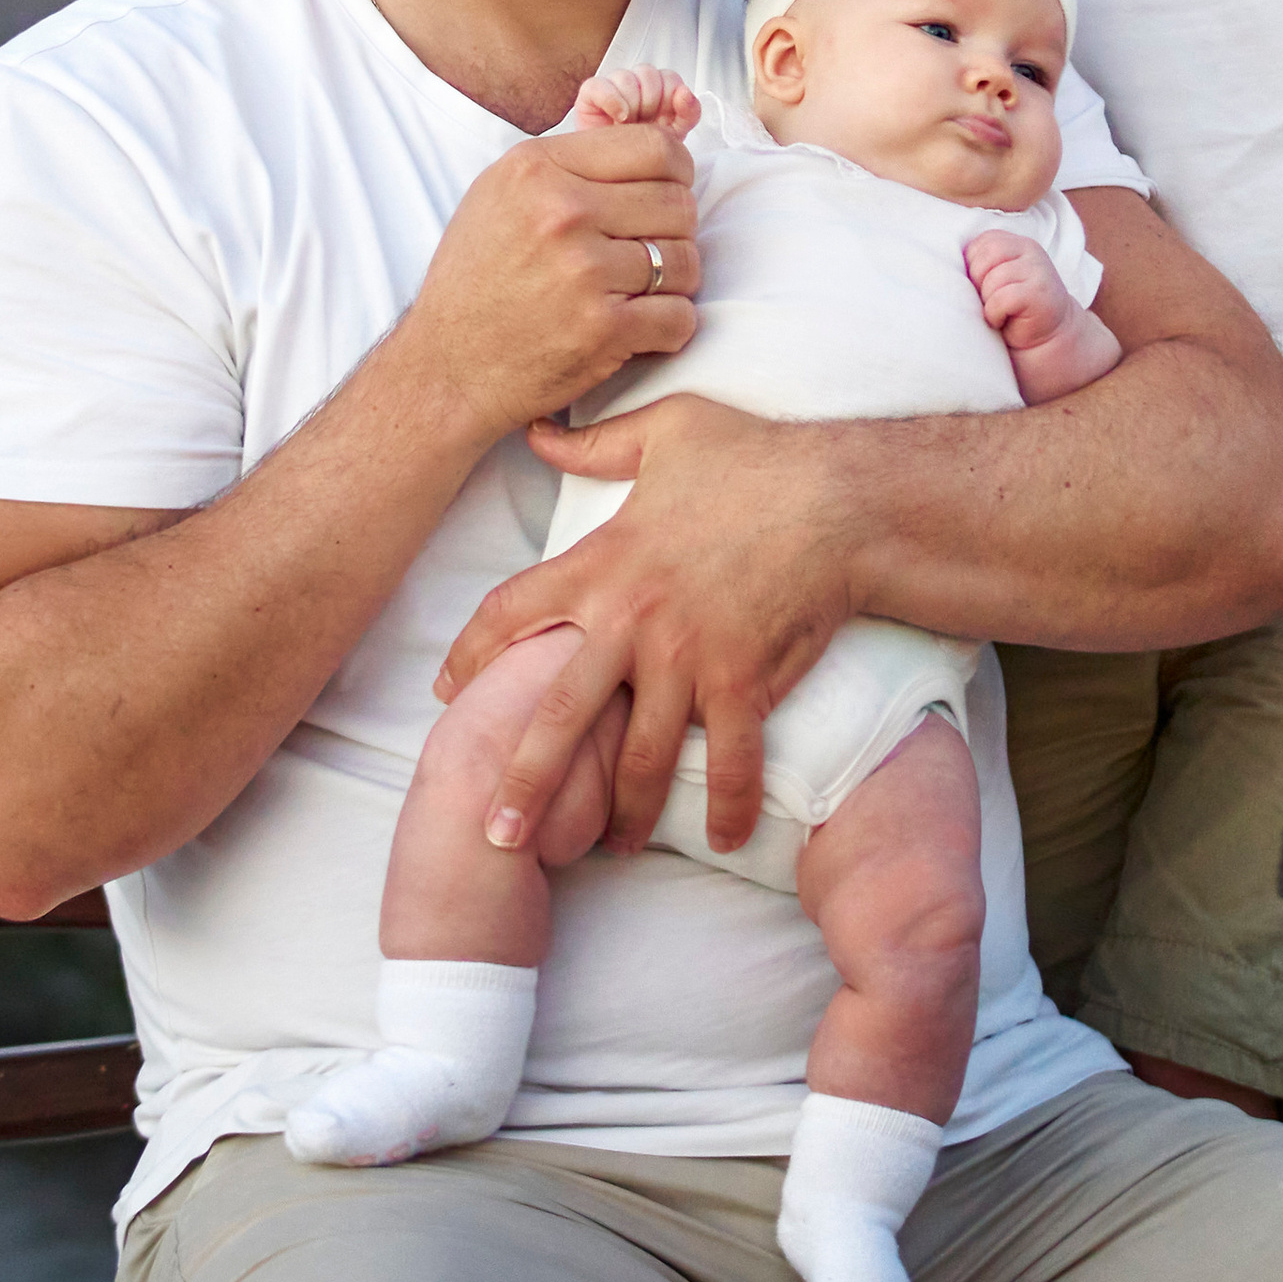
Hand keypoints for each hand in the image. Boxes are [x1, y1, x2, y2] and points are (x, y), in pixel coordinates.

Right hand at [395, 115, 699, 447]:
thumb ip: (569, 164)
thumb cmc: (477, 281)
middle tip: (648, 252)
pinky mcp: (602, 329)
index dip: (676, 173)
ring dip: (675, 281)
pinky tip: (641, 328)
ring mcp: (583, 271)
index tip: (666, 194)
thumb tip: (650, 145)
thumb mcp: (501, 194)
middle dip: (675, 230)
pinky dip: (669, 327)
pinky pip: (680, 317)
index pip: (657, 147)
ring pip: (686, 260)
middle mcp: (561, 212)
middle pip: (679, 203)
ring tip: (640, 291)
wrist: (447, 367)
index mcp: (539, 168)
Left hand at [449, 389, 855, 854]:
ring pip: (638, 755)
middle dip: (522, 781)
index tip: (445, 693)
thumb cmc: (754, 456)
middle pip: (556, 714)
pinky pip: (732, 759)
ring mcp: (688, 657)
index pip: (512, 612)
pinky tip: (728, 838)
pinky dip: (731, 805)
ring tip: (605, 850)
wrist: (837, 494)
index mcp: (603, 562)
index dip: (470, 655)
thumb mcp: (667, 431)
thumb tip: (539, 433)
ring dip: (621, 811)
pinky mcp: (743, 680)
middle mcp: (633, 620)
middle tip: (496, 835)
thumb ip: (595, 442)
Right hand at [571, 62, 700, 138]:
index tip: (664, 120)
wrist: (616, 169)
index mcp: (659, 88)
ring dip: (632, 105)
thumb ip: (689, 113)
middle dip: (651, 103)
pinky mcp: (591, 92)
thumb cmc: (644, 150)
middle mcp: (636, 82)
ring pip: (626, 78)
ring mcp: (613, 85)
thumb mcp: (675, 135)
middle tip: (644, 125)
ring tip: (630, 126)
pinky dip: (612, 101)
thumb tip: (685, 93)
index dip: (670, 99)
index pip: (670, 77)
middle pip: (648, 73)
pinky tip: (619, 119)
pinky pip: (599, 85)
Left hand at [966, 231, 1123, 405]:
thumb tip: (943, 264)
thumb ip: (980, 264)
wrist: (1047, 337)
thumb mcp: (995, 278)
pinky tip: (1003, 320)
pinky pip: (1002, 298)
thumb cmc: (1011, 309)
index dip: (972, 269)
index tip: (983, 288)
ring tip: (999, 312)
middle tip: (990, 301)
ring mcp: (1038, 269)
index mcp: (1014, 242)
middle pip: (983, 259)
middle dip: (978, 284)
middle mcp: (1029, 249)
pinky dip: (995, 314)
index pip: (978, 245)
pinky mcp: (1039, 292)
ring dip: (988, 302)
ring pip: (992, 280)